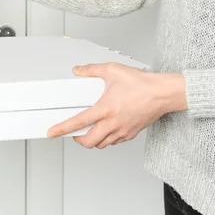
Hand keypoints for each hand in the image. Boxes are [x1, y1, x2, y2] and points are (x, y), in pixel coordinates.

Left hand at [47, 63, 186, 148]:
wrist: (163, 93)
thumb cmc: (141, 83)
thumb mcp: (112, 70)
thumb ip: (92, 70)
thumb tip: (78, 70)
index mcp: (105, 109)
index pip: (78, 122)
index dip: (62, 129)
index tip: (52, 132)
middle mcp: (113, 123)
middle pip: (88, 142)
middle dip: (78, 140)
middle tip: (74, 132)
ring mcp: (122, 131)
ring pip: (101, 144)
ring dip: (92, 140)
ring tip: (89, 130)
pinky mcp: (131, 134)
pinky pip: (114, 142)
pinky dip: (106, 139)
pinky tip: (106, 129)